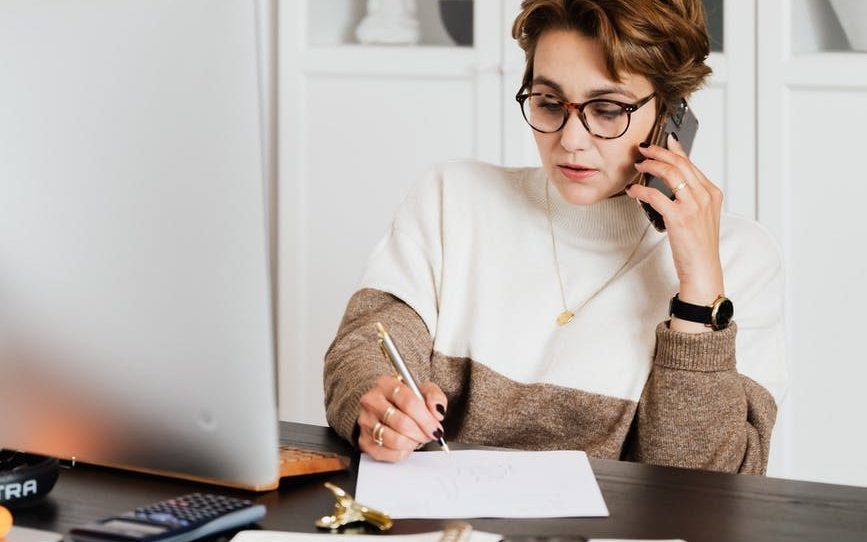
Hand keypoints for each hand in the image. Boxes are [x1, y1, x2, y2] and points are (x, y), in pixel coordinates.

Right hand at [357, 374, 446, 461]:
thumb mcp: (424, 391)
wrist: (388, 409)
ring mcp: (366, 421)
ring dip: (412, 442)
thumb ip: (435, 397)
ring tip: (416, 437)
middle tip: (429, 434)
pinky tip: (406, 444)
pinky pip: (388, 453)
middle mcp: (371, 401)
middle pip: (402, 423)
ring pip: (395, 440)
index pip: (408, 402)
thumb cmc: (406, 400)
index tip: (436, 427)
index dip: (426, 419)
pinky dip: (402, 452)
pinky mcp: (364, 441)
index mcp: (385, 384)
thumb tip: (437, 411)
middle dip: (421, 433)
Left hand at [627, 134, 724, 332]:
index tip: (663, 140)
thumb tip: (672, 180)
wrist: (703, 269)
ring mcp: (693, 205)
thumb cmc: (699, 245)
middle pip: (680, 163)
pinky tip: (633, 190)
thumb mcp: (701, 215)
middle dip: (659, 152)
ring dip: (650, 165)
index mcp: (712, 193)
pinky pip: (655, 195)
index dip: (674, 150)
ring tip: (638, 165)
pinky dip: (641, 190)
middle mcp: (705, 196)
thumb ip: (691, 196)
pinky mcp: (679, 217)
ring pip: (669, 173)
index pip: (691, 163)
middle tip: (644, 149)